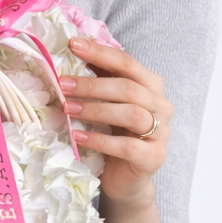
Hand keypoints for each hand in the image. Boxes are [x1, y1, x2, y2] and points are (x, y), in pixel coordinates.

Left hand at [59, 38, 172, 205]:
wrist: (123, 178)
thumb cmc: (113, 134)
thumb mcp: (105, 104)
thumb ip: (98, 80)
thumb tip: (70, 52)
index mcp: (150, 87)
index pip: (127, 63)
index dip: (100, 52)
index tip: (72, 45)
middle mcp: (160, 106)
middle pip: (128, 88)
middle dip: (92, 85)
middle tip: (62, 84)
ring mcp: (161, 132)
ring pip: (130, 113)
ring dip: (95, 109)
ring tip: (66, 109)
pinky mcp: (152, 157)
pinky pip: (126, 146)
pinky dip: (99, 139)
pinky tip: (77, 136)